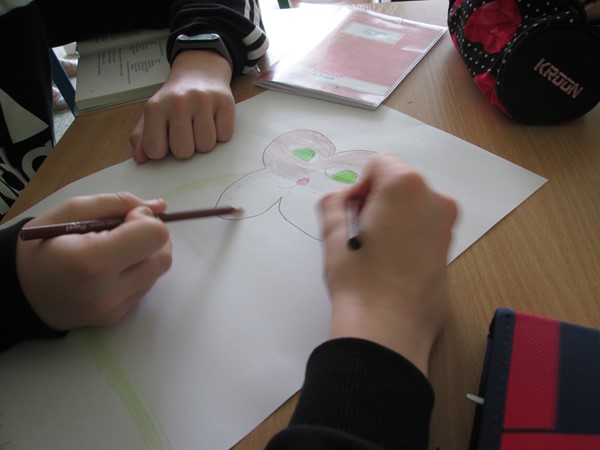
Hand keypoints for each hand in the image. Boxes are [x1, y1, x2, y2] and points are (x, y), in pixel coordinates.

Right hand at [16, 193, 172, 330]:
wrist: (16, 292)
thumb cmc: (39, 246)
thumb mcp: (70, 211)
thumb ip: (119, 203)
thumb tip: (160, 206)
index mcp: (93, 261)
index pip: (155, 236)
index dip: (146, 220)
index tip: (126, 217)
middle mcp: (108, 292)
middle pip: (163, 257)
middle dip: (153, 237)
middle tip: (127, 229)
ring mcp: (113, 310)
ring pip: (157, 273)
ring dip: (146, 254)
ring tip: (115, 249)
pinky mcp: (115, 318)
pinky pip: (144, 287)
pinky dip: (137, 271)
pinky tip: (112, 267)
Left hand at [130, 50, 234, 162]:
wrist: (199, 72)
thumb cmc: (174, 100)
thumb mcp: (153, 115)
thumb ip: (142, 138)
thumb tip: (140, 158)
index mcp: (155, 108)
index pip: (155, 151)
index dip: (163, 150)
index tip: (167, 138)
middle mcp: (178, 102)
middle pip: (183, 152)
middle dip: (186, 147)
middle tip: (186, 131)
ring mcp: (203, 101)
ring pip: (206, 146)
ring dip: (204, 141)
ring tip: (200, 125)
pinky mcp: (224, 101)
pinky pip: (225, 136)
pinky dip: (221, 133)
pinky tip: (214, 119)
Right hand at [319, 154, 456, 375]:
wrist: (388, 330)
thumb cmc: (358, 279)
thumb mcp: (333, 236)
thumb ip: (333, 205)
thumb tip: (341, 201)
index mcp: (407, 186)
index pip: (379, 164)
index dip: (360, 187)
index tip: (351, 215)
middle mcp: (435, 199)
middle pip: (399, 183)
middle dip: (376, 200)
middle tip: (358, 233)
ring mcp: (447, 225)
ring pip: (412, 206)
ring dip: (391, 218)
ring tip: (373, 250)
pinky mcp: (450, 249)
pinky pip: (424, 228)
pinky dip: (406, 234)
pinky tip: (390, 263)